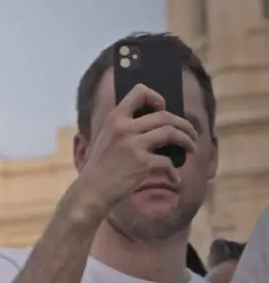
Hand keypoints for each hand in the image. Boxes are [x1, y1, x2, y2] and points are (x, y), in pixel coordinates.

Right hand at [72, 84, 197, 216]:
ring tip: (192, 148)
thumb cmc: (102, 166)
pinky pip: (168, 162)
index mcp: (115, 118)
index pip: (139, 93)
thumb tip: (161, 124)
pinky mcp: (143, 164)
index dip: (156, 97)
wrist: (92, 191)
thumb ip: (126, 127)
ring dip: (187, 140)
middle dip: (184, 124)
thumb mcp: (107, 138)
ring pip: (171, 133)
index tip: (163, 108)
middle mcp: (124, 128)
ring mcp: (134, 146)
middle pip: (165, 116)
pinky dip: (174, 171)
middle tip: (191, 134)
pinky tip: (174, 178)